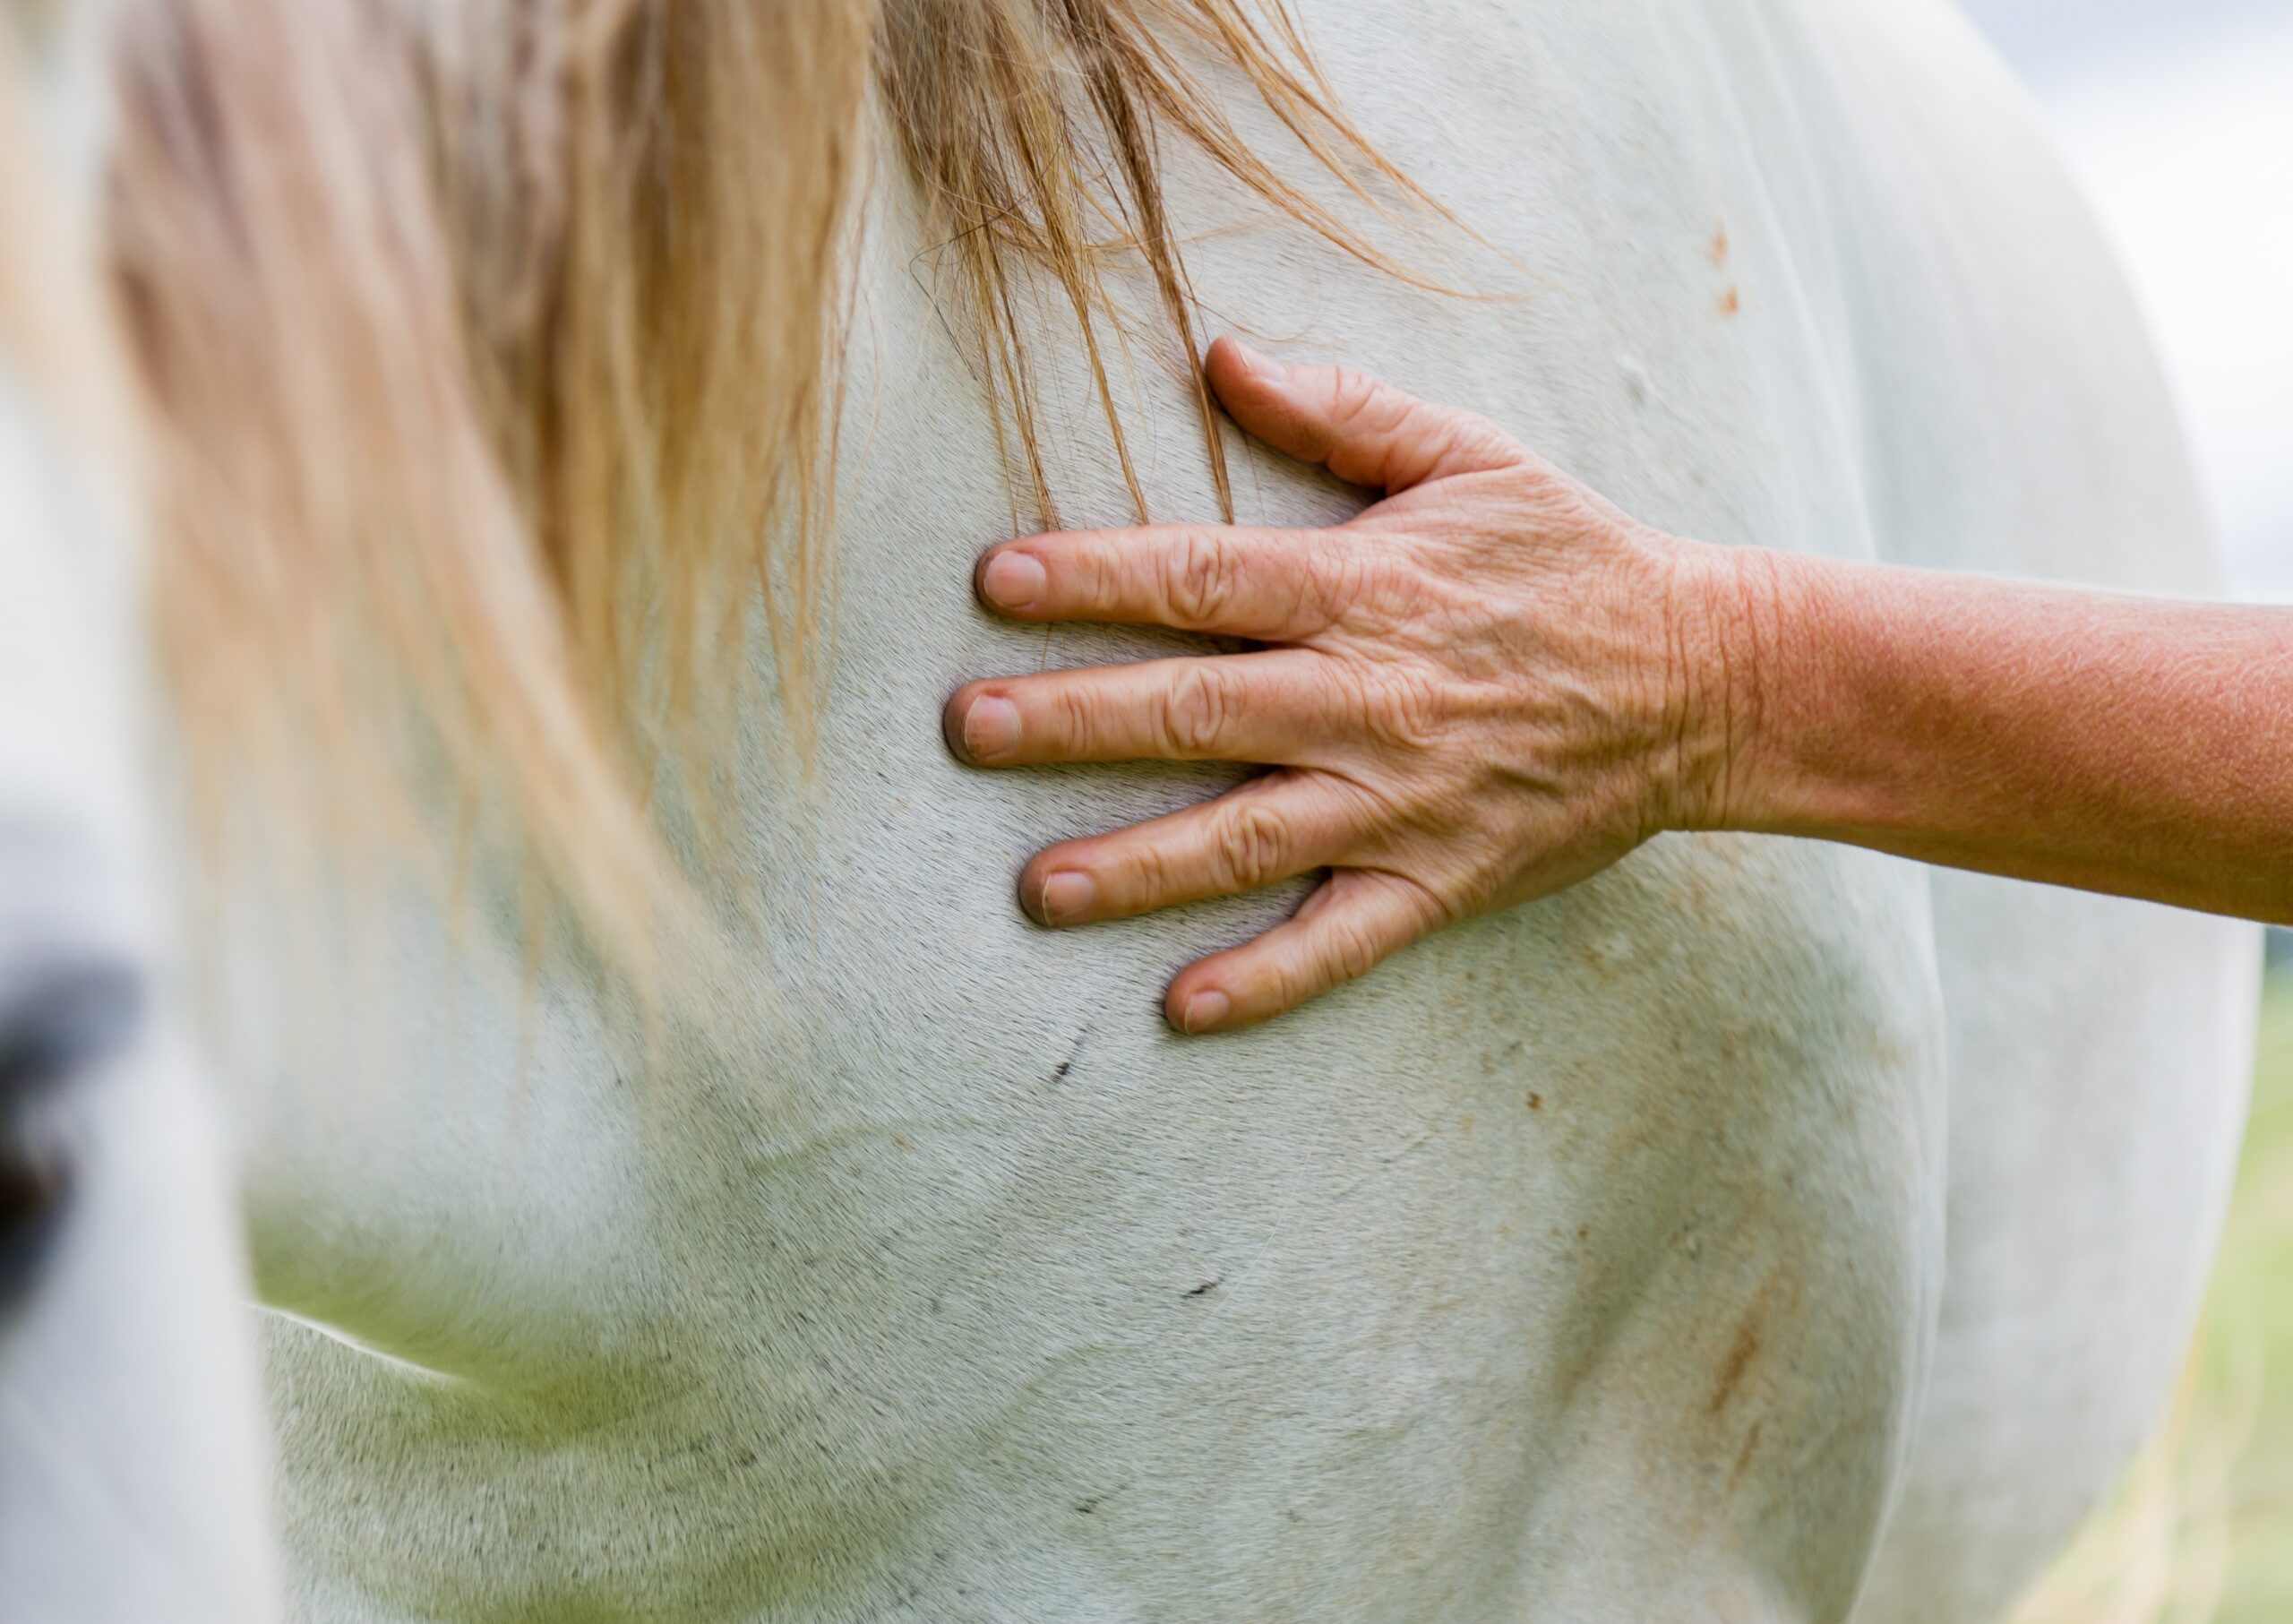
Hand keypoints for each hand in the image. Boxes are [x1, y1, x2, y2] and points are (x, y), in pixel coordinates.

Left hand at [944, 337, 1741, 1032]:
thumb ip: (1341, 410)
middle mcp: (1371, 698)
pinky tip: (1184, 1007)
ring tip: (1036, 890)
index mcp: (1366, 587)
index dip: (1094, 578)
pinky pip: (1342, 940)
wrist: (1707, 679)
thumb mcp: (1471, 456)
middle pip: (1197, 711)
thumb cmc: (1572, 559)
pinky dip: (1266, 977)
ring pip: (1246, 836)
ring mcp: (1403, 799)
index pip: (1203, 578)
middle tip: (968, 733)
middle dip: (1074, 722)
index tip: (996, 582)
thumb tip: (1218, 354)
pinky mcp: (1441, 878)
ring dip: (1135, 865)